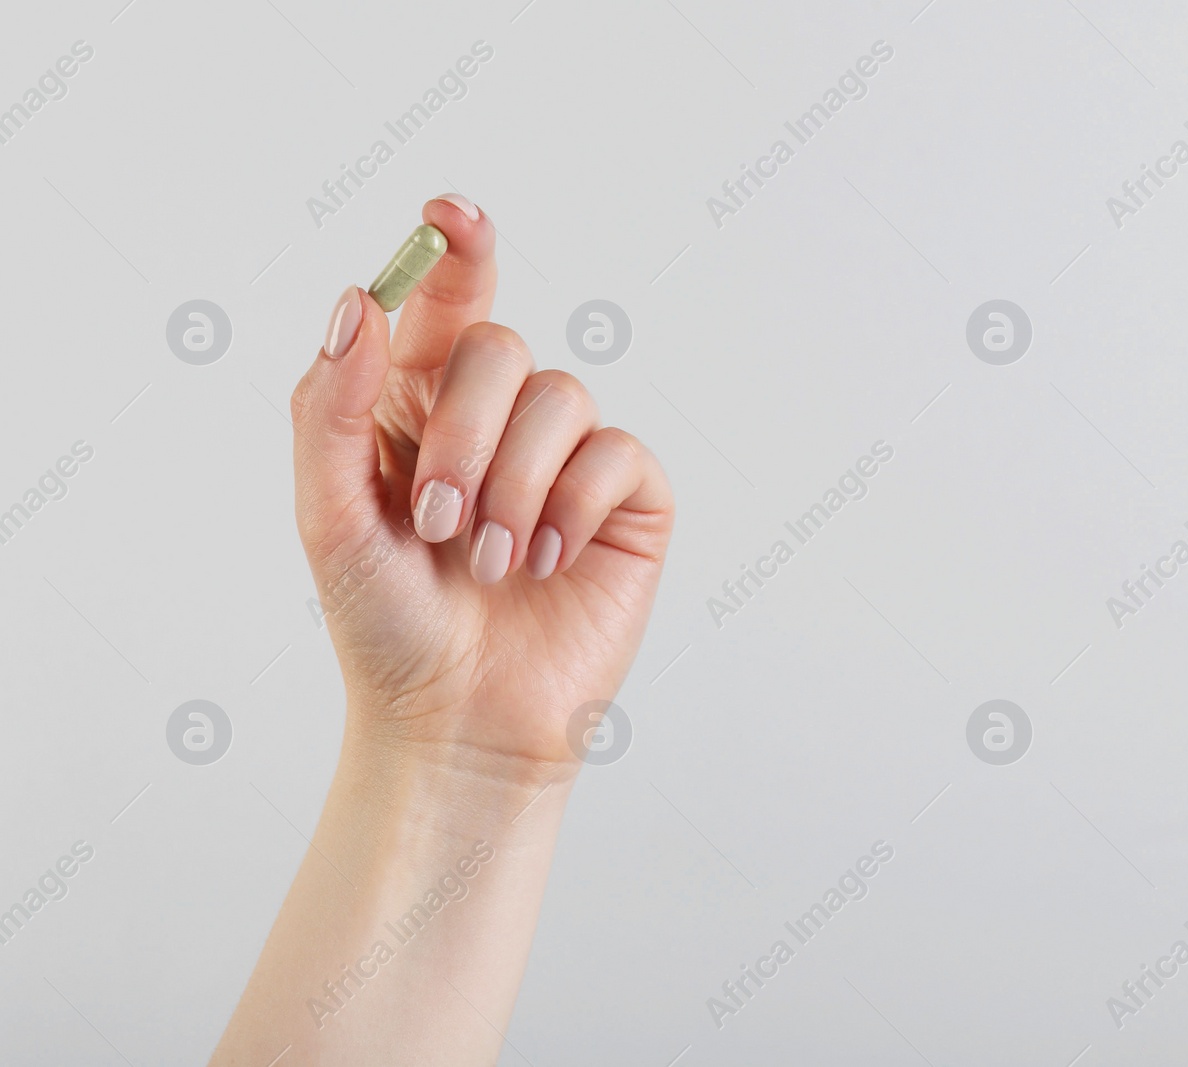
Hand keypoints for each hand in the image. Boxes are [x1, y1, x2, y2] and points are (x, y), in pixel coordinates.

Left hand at [290, 195, 672, 783]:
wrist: (458, 723)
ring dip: (515, 482)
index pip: (441, 303)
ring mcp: (567, 457)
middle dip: (462, 431)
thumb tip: (362, 299)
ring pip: (563, 394)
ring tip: (492, 559)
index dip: (454, 249)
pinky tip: (548, 561)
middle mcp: (496, 420)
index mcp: (416, 407)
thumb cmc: (386, 626)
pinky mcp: (626, 499)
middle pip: (498, 349)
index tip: (449, 213)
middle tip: (437, 520)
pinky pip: (618, 451)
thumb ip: (331, 408)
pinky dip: (574, 504)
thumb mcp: (331, 517)